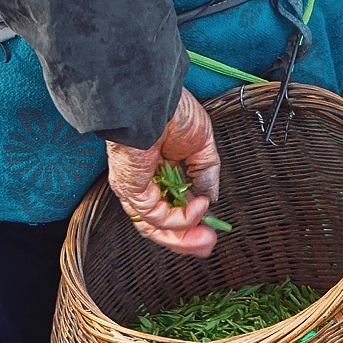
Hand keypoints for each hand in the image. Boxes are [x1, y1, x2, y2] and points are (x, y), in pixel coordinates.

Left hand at [106, 89, 220, 256]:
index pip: (171, 206)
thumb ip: (206, 174)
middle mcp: (145, 181)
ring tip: (206, 240)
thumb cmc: (173, 110)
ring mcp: (136, 187)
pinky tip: (198, 207)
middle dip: (187, 239)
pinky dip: (181, 218)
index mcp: (159, 169)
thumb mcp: (202, 145)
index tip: (210, 230)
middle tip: (208, 244)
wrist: (155, 98)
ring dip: (183, 238)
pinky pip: (157, 217)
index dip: (190, 221)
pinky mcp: (132, 190)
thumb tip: (210, 199)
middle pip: (162, 224)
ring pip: (156, 227)